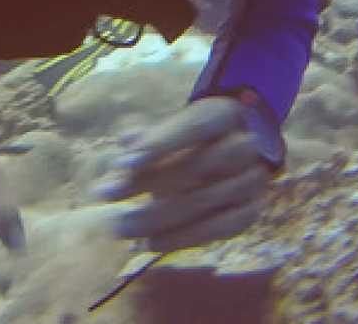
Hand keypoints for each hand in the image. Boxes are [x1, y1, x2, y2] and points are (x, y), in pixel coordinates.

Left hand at [93, 96, 272, 250]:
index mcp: (225, 114)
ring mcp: (252, 181)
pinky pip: (216, 230)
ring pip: (205, 202)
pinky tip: (147, 243)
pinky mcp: (249, 212)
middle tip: (106, 194)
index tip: (123, 163)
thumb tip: (125, 143)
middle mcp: (246, 146)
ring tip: (120, 226)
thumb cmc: (186, 138)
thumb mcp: (166, 128)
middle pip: (199, 165)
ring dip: (158, 217)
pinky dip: (180, 239)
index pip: (196, 125)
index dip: (160, 143)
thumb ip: (144, 135)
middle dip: (148, 182)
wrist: (227, 154)